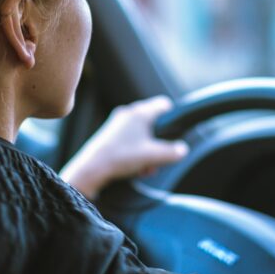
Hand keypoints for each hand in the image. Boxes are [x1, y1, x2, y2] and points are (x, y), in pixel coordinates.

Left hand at [60, 95, 188, 199]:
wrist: (92, 168)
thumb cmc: (122, 157)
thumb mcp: (153, 156)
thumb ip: (172, 152)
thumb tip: (183, 149)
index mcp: (140, 113)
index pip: (163, 104)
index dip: (173, 116)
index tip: (176, 131)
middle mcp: (128, 114)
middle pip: (153, 123)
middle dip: (158, 142)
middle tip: (159, 158)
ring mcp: (117, 124)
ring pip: (141, 134)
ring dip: (147, 151)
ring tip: (146, 168)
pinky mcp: (109, 135)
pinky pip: (130, 140)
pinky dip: (136, 152)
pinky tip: (136, 169)